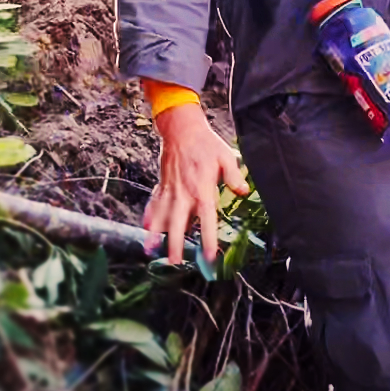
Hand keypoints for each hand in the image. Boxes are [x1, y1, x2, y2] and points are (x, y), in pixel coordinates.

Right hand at [141, 102, 250, 264]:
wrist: (181, 128)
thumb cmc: (205, 143)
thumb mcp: (226, 156)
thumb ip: (233, 176)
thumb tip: (243, 191)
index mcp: (202, 189)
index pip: (206, 219)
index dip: (208, 238)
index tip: (209, 256)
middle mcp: (184, 193)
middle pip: (178, 223)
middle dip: (175, 243)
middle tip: (174, 262)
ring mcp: (170, 189)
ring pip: (162, 216)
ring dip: (155, 233)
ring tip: (149, 249)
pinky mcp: (163, 184)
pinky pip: (154, 202)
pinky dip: (149, 215)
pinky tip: (146, 228)